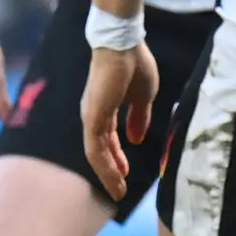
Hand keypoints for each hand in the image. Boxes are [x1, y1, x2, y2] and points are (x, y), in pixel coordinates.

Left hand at [82, 42, 159, 196]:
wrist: (123, 44)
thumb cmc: (134, 65)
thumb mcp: (143, 97)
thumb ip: (139, 118)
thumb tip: (135, 139)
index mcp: (105, 108)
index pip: (108, 138)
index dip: (117, 156)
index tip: (126, 172)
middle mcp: (94, 114)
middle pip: (99, 150)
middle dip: (110, 171)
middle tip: (119, 190)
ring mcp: (91, 117)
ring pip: (96, 154)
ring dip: (107, 174)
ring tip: (118, 191)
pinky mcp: (92, 118)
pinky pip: (95, 149)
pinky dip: (104, 166)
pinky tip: (115, 178)